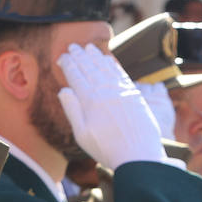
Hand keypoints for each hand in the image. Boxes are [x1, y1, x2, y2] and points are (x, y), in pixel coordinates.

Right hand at [57, 44, 168, 169]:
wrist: (139, 155)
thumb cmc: (106, 148)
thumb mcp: (81, 134)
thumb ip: (72, 110)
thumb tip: (63, 90)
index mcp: (90, 100)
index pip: (76, 76)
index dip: (68, 64)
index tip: (62, 56)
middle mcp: (106, 91)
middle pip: (90, 68)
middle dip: (80, 56)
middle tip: (73, 46)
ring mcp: (122, 92)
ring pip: (106, 68)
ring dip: (96, 56)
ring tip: (88, 47)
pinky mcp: (134, 95)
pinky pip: (121, 74)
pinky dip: (113, 65)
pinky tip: (109, 60)